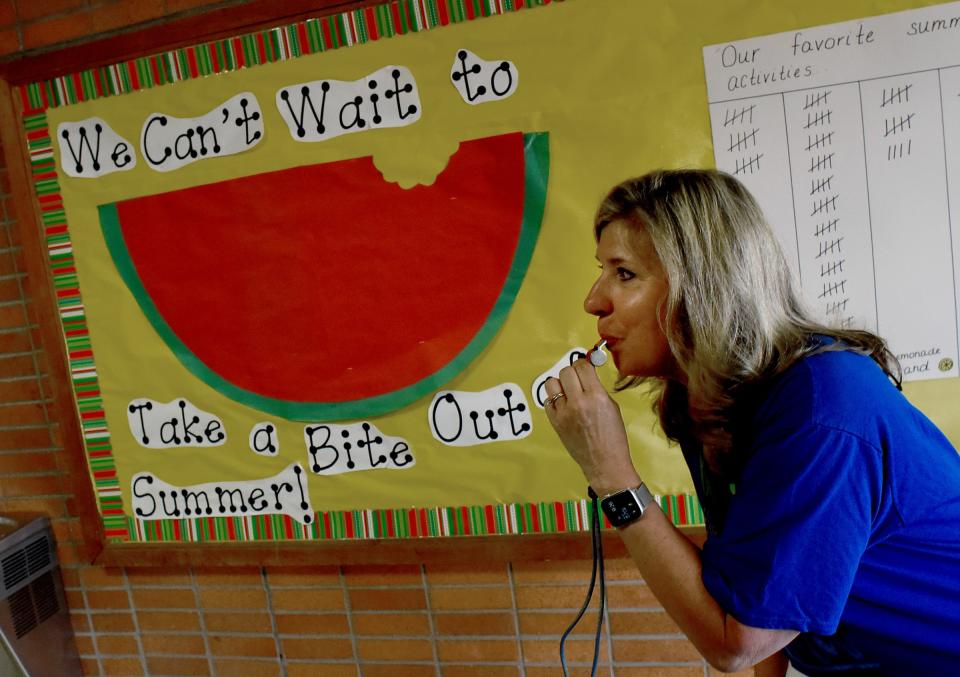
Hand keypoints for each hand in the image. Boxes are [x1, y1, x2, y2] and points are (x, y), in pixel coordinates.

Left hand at [543, 357, 641, 494]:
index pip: (582, 366)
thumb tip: (587, 373)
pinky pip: (547, 400)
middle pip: (566, 371)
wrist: (604, 463)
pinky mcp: (554, 422)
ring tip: (569, 392)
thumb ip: (597, 388)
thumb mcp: (612, 407)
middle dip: (573, 373)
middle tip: (578, 380)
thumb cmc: (613, 437)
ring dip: (560, 384)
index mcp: (596, 397)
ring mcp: (563, 413)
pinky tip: (564, 405)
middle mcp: (578, 402)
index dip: (584, 364)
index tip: (586, 367)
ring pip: (552, 383)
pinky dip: (554, 399)